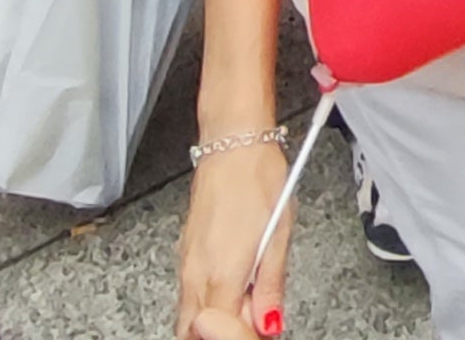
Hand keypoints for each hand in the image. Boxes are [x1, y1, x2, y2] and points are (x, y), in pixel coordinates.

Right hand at [177, 141, 290, 339]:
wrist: (232, 143)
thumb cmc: (257, 177)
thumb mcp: (278, 233)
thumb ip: (270, 284)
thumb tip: (270, 322)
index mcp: (221, 273)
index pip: (220, 332)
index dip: (242, 335)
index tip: (262, 327)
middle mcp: (196, 273)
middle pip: (193, 331)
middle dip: (220, 332)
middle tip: (251, 316)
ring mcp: (186, 262)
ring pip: (189, 313)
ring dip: (216, 315)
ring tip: (248, 293)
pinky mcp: (185, 251)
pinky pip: (190, 291)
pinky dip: (209, 297)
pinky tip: (235, 277)